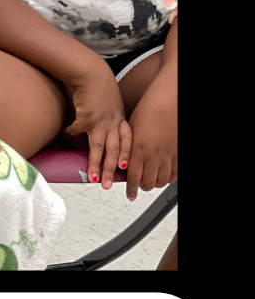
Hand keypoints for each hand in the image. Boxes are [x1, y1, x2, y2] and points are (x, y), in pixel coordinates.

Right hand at [63, 68, 130, 188]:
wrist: (91, 73)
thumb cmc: (99, 87)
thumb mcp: (110, 103)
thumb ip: (108, 117)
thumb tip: (101, 129)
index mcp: (120, 120)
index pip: (128, 142)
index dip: (127, 156)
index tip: (126, 169)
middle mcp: (113, 123)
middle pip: (115, 151)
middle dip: (113, 170)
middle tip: (109, 185)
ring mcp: (100, 122)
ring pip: (99, 148)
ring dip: (95, 164)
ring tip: (93, 178)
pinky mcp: (86, 118)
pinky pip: (76, 131)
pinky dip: (69, 135)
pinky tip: (63, 135)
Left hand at [125, 86, 176, 201]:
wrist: (168, 103)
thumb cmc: (147, 111)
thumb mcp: (130, 130)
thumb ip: (127, 147)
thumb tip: (121, 158)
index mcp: (138, 150)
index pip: (132, 178)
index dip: (130, 189)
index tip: (129, 195)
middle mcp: (153, 156)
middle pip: (147, 183)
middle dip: (141, 186)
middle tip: (137, 184)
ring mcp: (167, 156)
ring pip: (161, 181)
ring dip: (154, 183)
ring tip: (149, 180)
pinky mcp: (177, 154)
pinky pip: (174, 173)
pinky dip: (168, 178)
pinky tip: (163, 175)